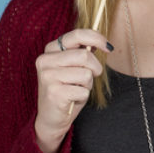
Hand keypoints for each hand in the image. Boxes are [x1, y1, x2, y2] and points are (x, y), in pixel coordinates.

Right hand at [34, 29, 111, 152]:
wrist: (51, 117)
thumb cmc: (66, 89)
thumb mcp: (72, 67)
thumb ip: (81, 52)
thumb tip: (102, 42)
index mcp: (50, 50)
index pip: (76, 35)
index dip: (96, 38)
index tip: (108, 47)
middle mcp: (45, 60)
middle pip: (84, 56)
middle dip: (94, 68)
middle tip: (90, 77)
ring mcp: (48, 76)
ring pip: (86, 74)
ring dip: (87, 84)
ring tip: (76, 89)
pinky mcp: (54, 93)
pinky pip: (83, 90)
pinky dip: (83, 96)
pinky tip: (72, 99)